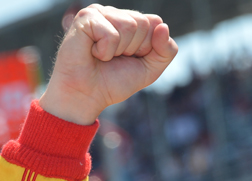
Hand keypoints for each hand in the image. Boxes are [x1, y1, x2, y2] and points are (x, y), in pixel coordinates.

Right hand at [39, 4, 177, 124]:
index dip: (147, 47)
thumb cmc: (114, 82)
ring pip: (129, 25)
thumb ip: (166, 51)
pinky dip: (105, 51)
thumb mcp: (150, 70)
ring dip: (118, 50)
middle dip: (133, 48)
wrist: (86, 96)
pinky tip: (93, 53)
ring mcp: (99, 13)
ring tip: (103, 56)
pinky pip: (111, 33)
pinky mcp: (85, 18)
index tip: (130, 58)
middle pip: (143, 23)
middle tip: (114, 58)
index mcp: (130, 21)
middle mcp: (115, 13)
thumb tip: (163, 26)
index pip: (156, 22)